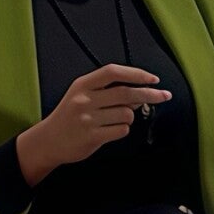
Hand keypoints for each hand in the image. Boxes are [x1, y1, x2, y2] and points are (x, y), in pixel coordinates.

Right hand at [18, 64, 170, 180]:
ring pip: (126, 113)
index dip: (136, 74)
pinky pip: (122, 130)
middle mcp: (84, 99)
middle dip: (150, 94)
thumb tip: (141, 91)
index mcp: (82, 84)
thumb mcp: (83, 96)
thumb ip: (109, 91)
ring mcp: (88, 118)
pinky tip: (110, 130)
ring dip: (129, 117)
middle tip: (165, 96)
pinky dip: (122, 130)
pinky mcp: (92, 136)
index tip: (154, 79)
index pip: (113, 72)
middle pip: (126, 93)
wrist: (48, 141)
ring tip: (114, 120)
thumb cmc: (69, 116)